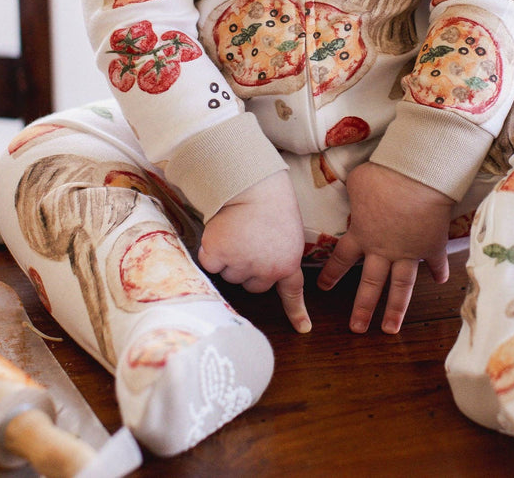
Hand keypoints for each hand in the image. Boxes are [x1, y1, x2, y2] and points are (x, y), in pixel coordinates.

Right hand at [198, 170, 310, 332]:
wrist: (253, 184)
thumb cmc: (271, 201)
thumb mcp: (288, 232)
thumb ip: (279, 253)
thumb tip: (262, 267)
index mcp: (288, 263)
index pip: (292, 293)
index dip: (297, 312)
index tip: (303, 329)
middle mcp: (265, 271)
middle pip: (251, 284)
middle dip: (248, 267)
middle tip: (250, 239)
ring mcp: (240, 265)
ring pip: (229, 274)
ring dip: (229, 257)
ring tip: (237, 230)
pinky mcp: (217, 255)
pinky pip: (210, 262)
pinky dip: (211, 250)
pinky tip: (220, 232)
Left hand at [317, 162, 452, 333]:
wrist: (417, 178)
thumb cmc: (382, 176)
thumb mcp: (357, 182)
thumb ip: (354, 193)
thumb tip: (354, 190)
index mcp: (361, 234)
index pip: (341, 259)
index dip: (332, 274)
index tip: (324, 288)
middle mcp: (382, 250)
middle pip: (370, 285)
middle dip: (362, 308)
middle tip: (356, 328)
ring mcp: (409, 252)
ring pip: (401, 288)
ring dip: (396, 310)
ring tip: (391, 329)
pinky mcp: (432, 246)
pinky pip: (435, 263)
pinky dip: (439, 271)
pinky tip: (441, 281)